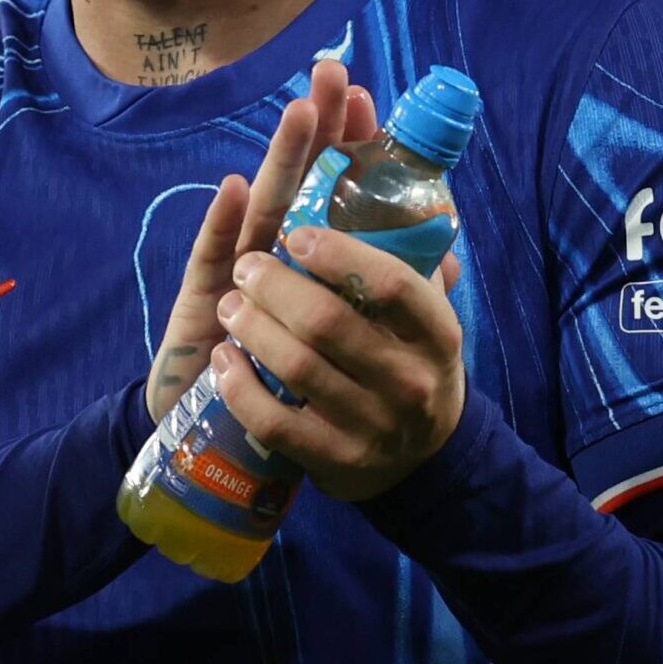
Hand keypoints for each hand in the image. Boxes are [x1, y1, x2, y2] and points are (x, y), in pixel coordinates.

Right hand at [145, 58, 377, 420]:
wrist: (219, 439)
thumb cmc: (285, 380)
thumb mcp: (345, 340)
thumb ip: (387, 297)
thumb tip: (449, 259)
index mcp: (308, 256)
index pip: (333, 187)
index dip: (348, 143)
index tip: (364, 96)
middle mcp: (271, 252)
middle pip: (298, 180)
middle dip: (317, 129)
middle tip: (330, 74)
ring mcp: (235, 272)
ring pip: (263, 208)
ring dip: (281, 160)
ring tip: (300, 112)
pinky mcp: (201, 302)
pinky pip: (212, 260)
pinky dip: (221, 224)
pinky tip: (232, 190)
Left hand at [210, 223, 467, 501]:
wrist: (426, 460)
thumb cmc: (413, 365)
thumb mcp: (428, 319)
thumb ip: (414, 264)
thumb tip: (390, 202)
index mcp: (437, 335)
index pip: (390, 283)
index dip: (336, 254)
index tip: (296, 236)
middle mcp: (409, 382)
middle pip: (327, 321)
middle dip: (273, 286)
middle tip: (245, 268)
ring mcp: (372, 426)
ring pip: (295, 366)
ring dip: (250, 327)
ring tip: (229, 305)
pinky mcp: (334, 461)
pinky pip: (273, 421)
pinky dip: (240, 386)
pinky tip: (225, 359)